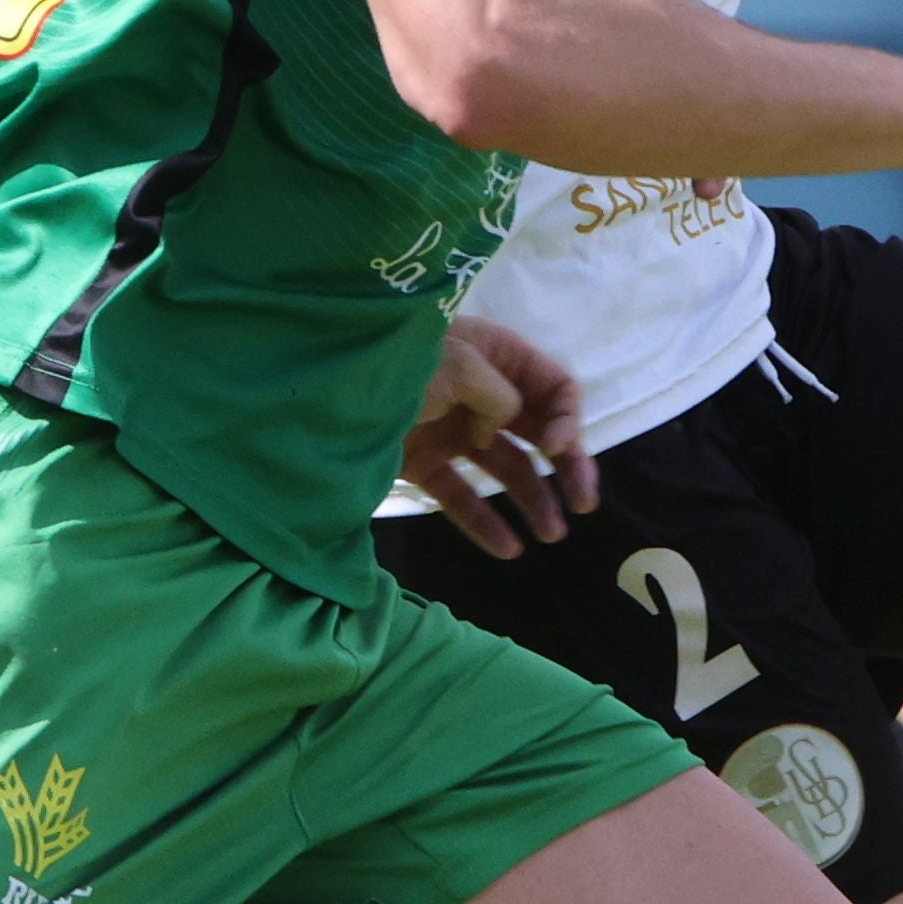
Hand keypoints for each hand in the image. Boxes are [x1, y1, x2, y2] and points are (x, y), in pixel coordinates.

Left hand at [398, 320, 594, 556]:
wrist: (318, 391)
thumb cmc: (392, 362)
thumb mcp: (455, 363)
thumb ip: (496, 394)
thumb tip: (505, 426)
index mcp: (495, 355)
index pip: (553, 387)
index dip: (566, 419)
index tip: (556, 449)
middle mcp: (479, 391)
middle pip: (537, 431)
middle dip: (566, 467)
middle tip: (584, 503)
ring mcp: (450, 429)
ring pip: (504, 468)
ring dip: (532, 500)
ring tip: (552, 535)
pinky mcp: (422, 463)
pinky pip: (460, 495)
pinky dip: (483, 521)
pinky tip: (508, 549)